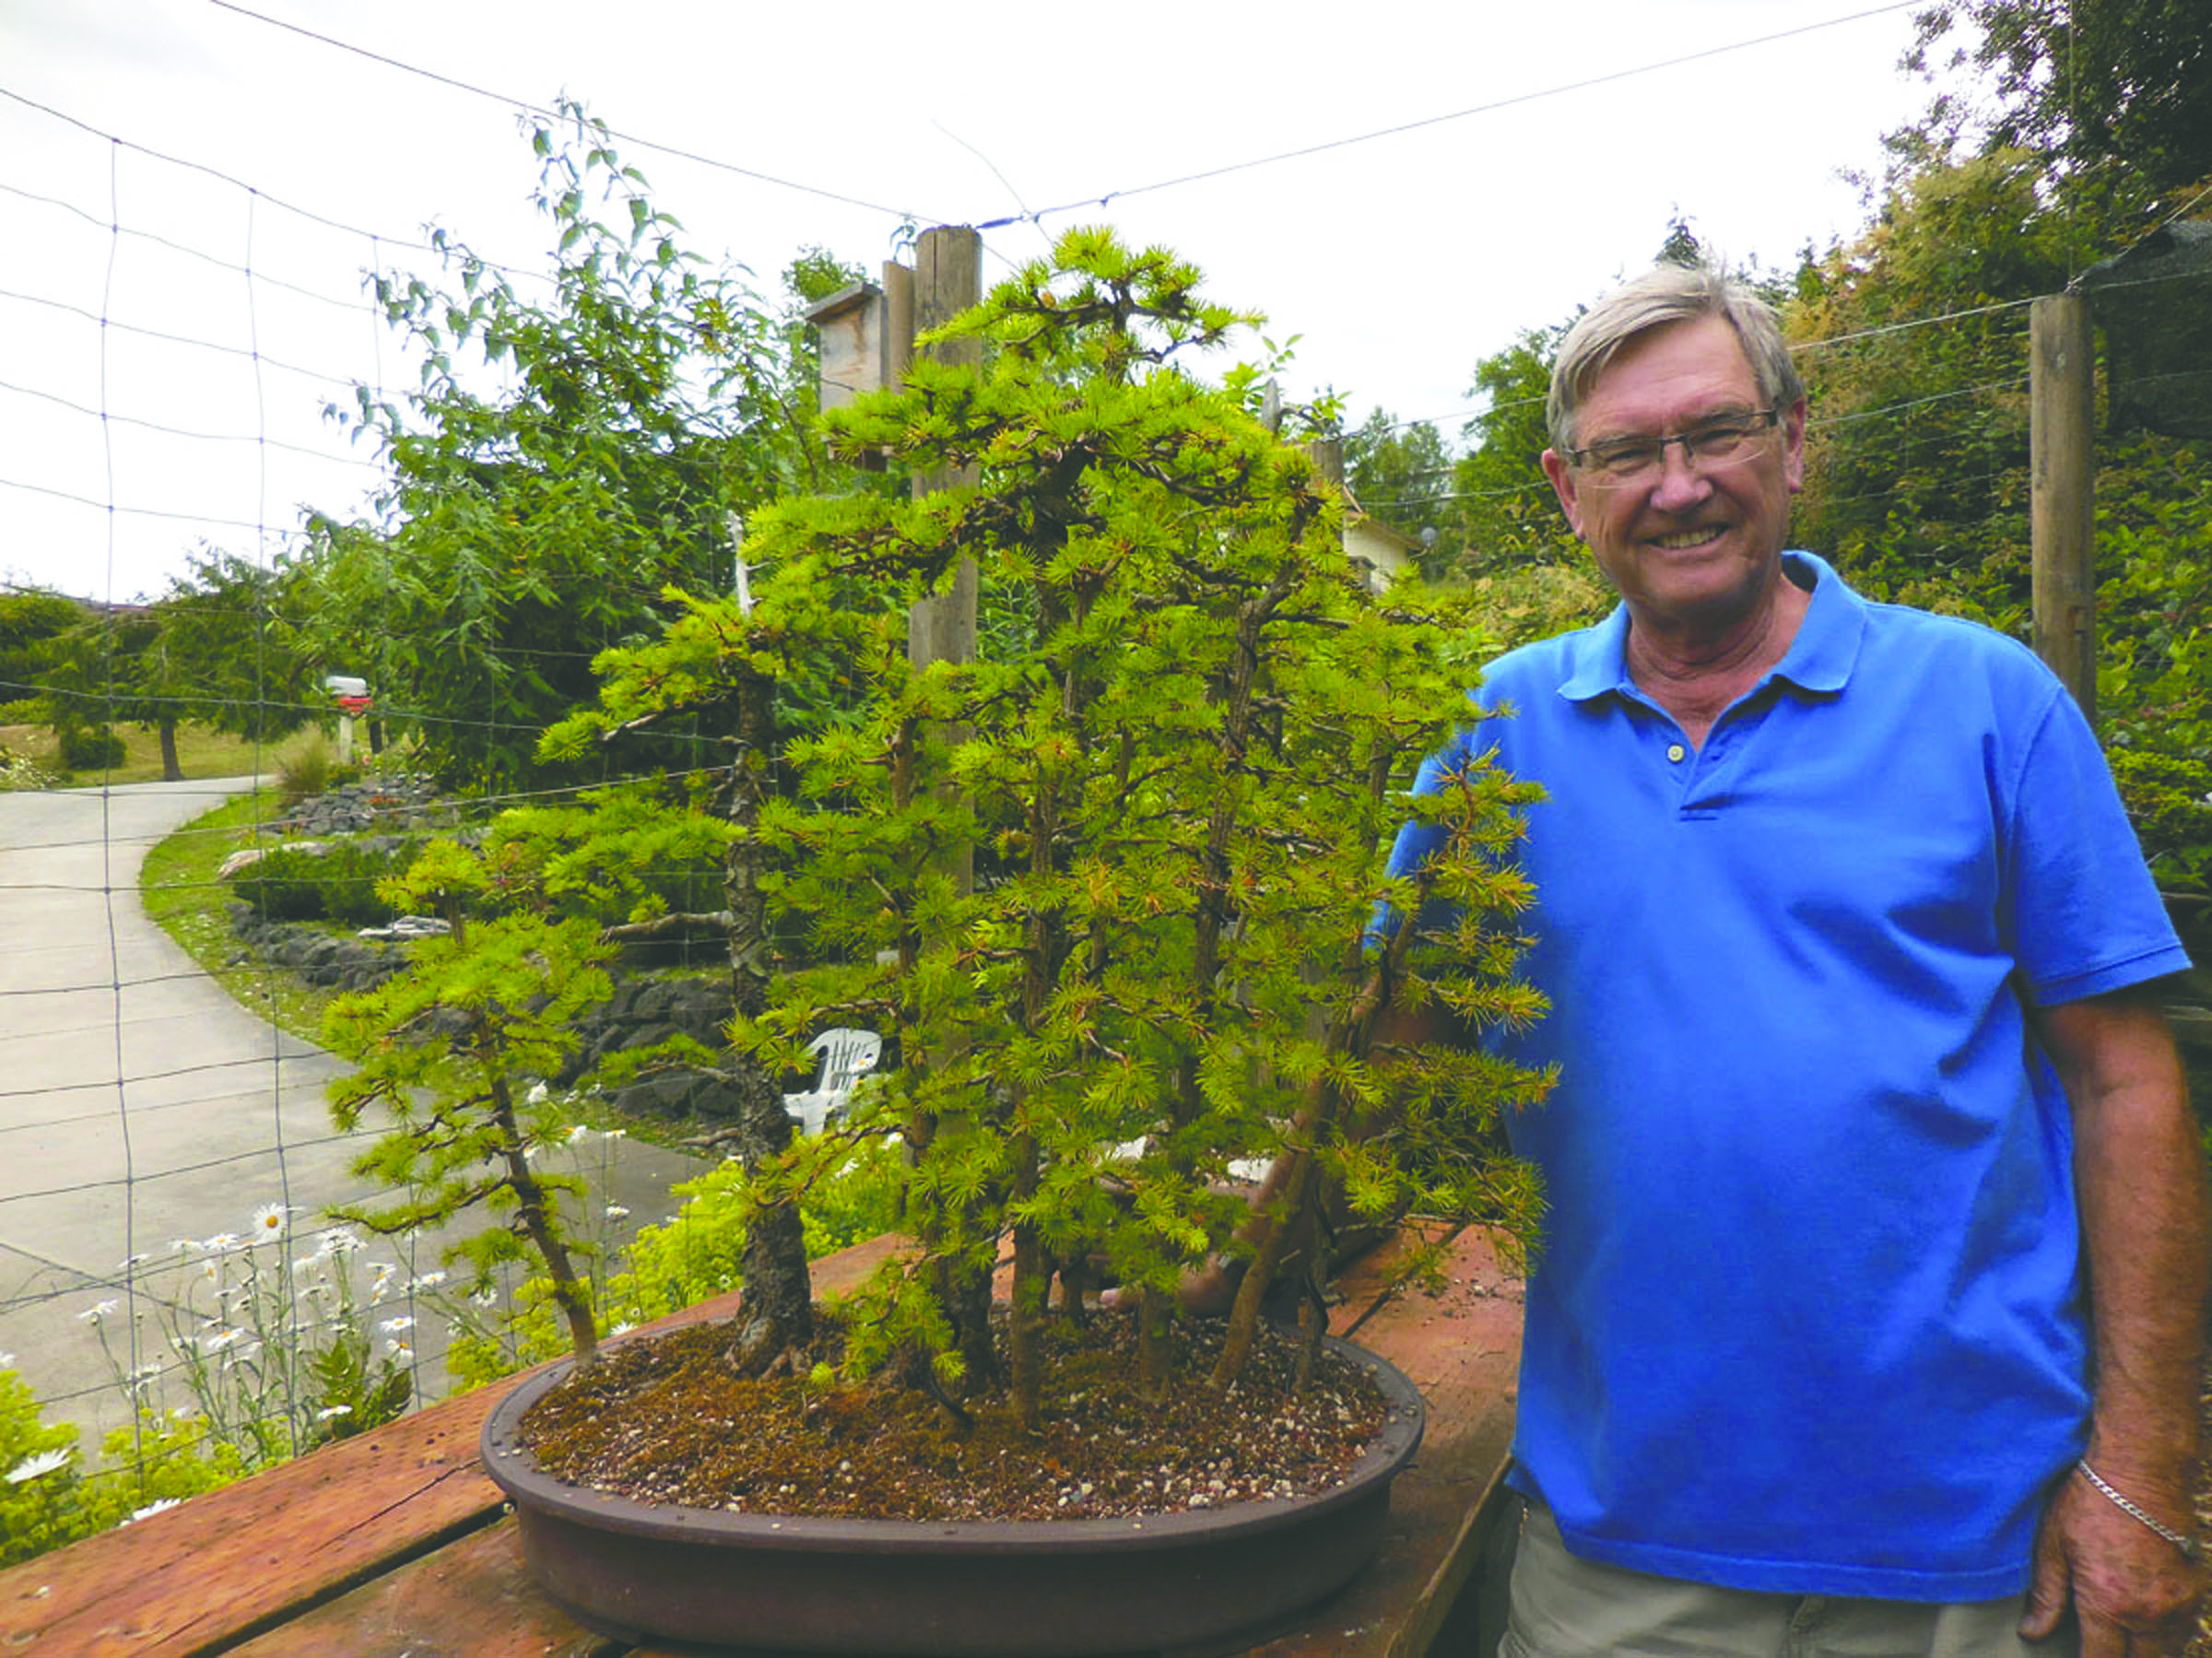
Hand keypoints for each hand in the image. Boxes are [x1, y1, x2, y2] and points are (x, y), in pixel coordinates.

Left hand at [2021, 1466, 2203, 1654]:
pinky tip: (2147, 1624)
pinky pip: (2185, 1628)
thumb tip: (2032, 1633)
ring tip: (2122, 1640)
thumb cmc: (2088, 1503)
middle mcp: (2148, 1613)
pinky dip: (2168, 1635)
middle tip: (2102, 1647)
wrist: (2140, 1471)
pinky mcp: (2195, 1588)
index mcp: (2108, 1605)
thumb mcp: (2053, 1546)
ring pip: (2167, 1651)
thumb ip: (2046, 1596)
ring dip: (2146, 1652)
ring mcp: (2177, 1603)